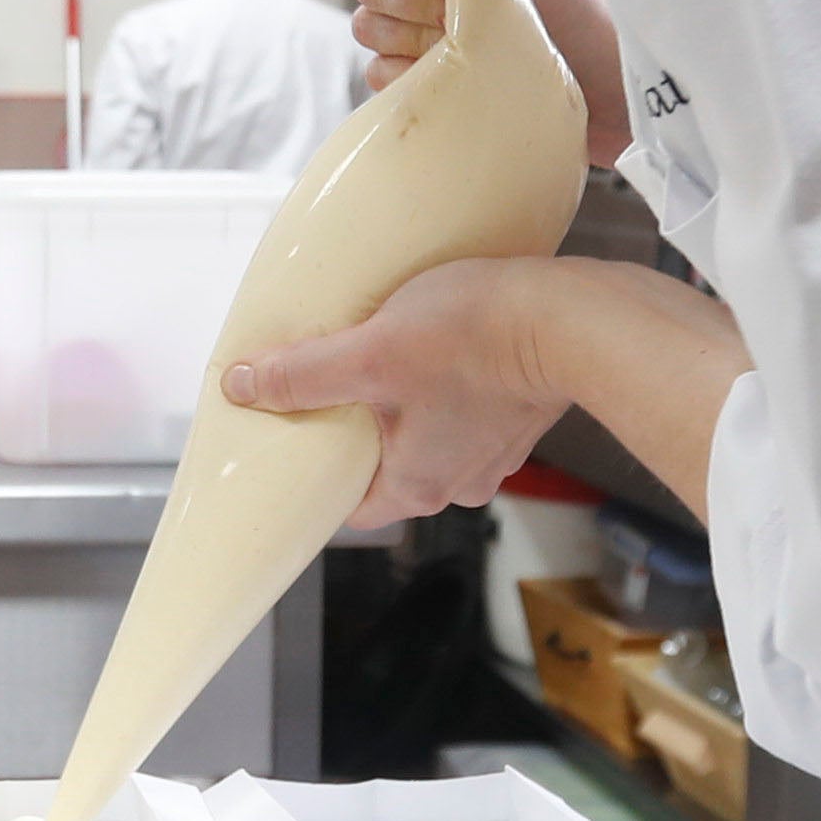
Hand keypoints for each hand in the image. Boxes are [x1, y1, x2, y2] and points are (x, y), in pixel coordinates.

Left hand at [226, 258, 580, 533]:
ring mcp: (495, 449)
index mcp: (420, 485)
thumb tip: (245, 387)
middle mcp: (461, 480)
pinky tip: (433, 342)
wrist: (575, 315)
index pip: (350, 505)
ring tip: (378, 353)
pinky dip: (442, 383)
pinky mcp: (517, 411)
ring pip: (425, 434)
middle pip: (386, 466)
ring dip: (402, 401)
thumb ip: (302, 375)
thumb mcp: (369, 353)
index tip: (294, 441)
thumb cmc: (479, 339)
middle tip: (328, 384)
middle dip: (358, 429)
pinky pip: (462, 407)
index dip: (317, 475)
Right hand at [360, 0, 624, 163]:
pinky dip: (403, 74)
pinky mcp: (427, 78)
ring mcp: (426, 31)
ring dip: (407, 34)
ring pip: (367, 24)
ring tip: (461, 44)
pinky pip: (378, 72)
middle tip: (460, 9)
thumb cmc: (573, 1)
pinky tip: (443, 74)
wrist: (605, 86)